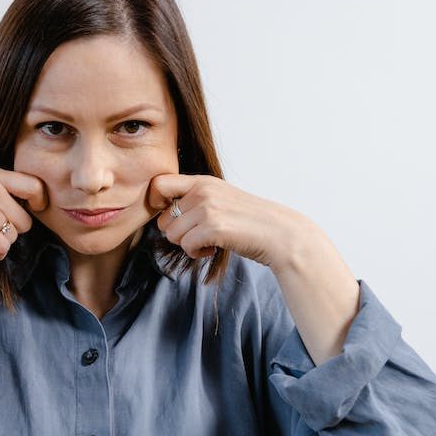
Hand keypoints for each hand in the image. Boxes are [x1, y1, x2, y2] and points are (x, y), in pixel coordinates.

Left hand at [147, 173, 309, 267]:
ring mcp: (207, 208)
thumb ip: (195, 200)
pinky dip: (197, 253)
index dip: (156, 203)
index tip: (172, 217)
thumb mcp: (221, 199)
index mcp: (203, 181)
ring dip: (188, 245)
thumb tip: (163, 215)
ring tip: (209, 242)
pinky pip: (186, 246)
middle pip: (163, 219)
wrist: (279, 234)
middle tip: (199, 235)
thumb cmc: (249, 221)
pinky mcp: (213, 227)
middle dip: (177, 233)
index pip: (159, 183)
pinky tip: (213, 249)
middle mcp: (202, 191)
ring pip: (172, 235)